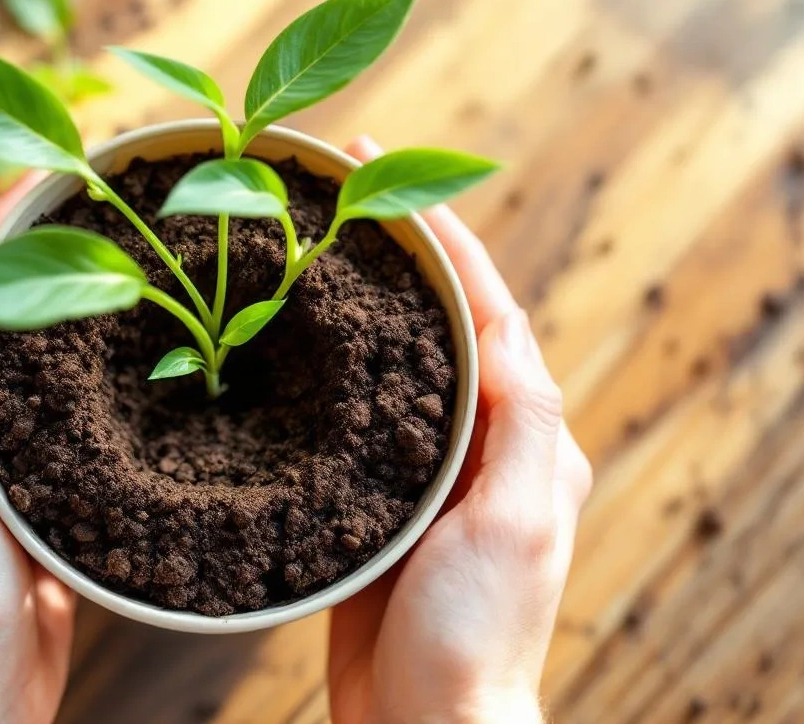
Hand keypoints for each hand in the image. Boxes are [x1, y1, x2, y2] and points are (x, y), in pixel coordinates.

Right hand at [327, 137, 592, 723]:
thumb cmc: (477, 635)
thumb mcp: (518, 520)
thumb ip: (521, 420)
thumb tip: (499, 321)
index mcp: (523, 436)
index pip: (484, 308)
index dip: (439, 233)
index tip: (384, 169)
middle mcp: (477, 443)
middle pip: (435, 320)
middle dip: (393, 247)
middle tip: (335, 186)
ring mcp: (421, 471)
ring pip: (388, 359)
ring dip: (355, 295)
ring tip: (303, 240)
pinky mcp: (371, 501)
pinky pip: (348, 416)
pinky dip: (322, 366)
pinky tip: (280, 343)